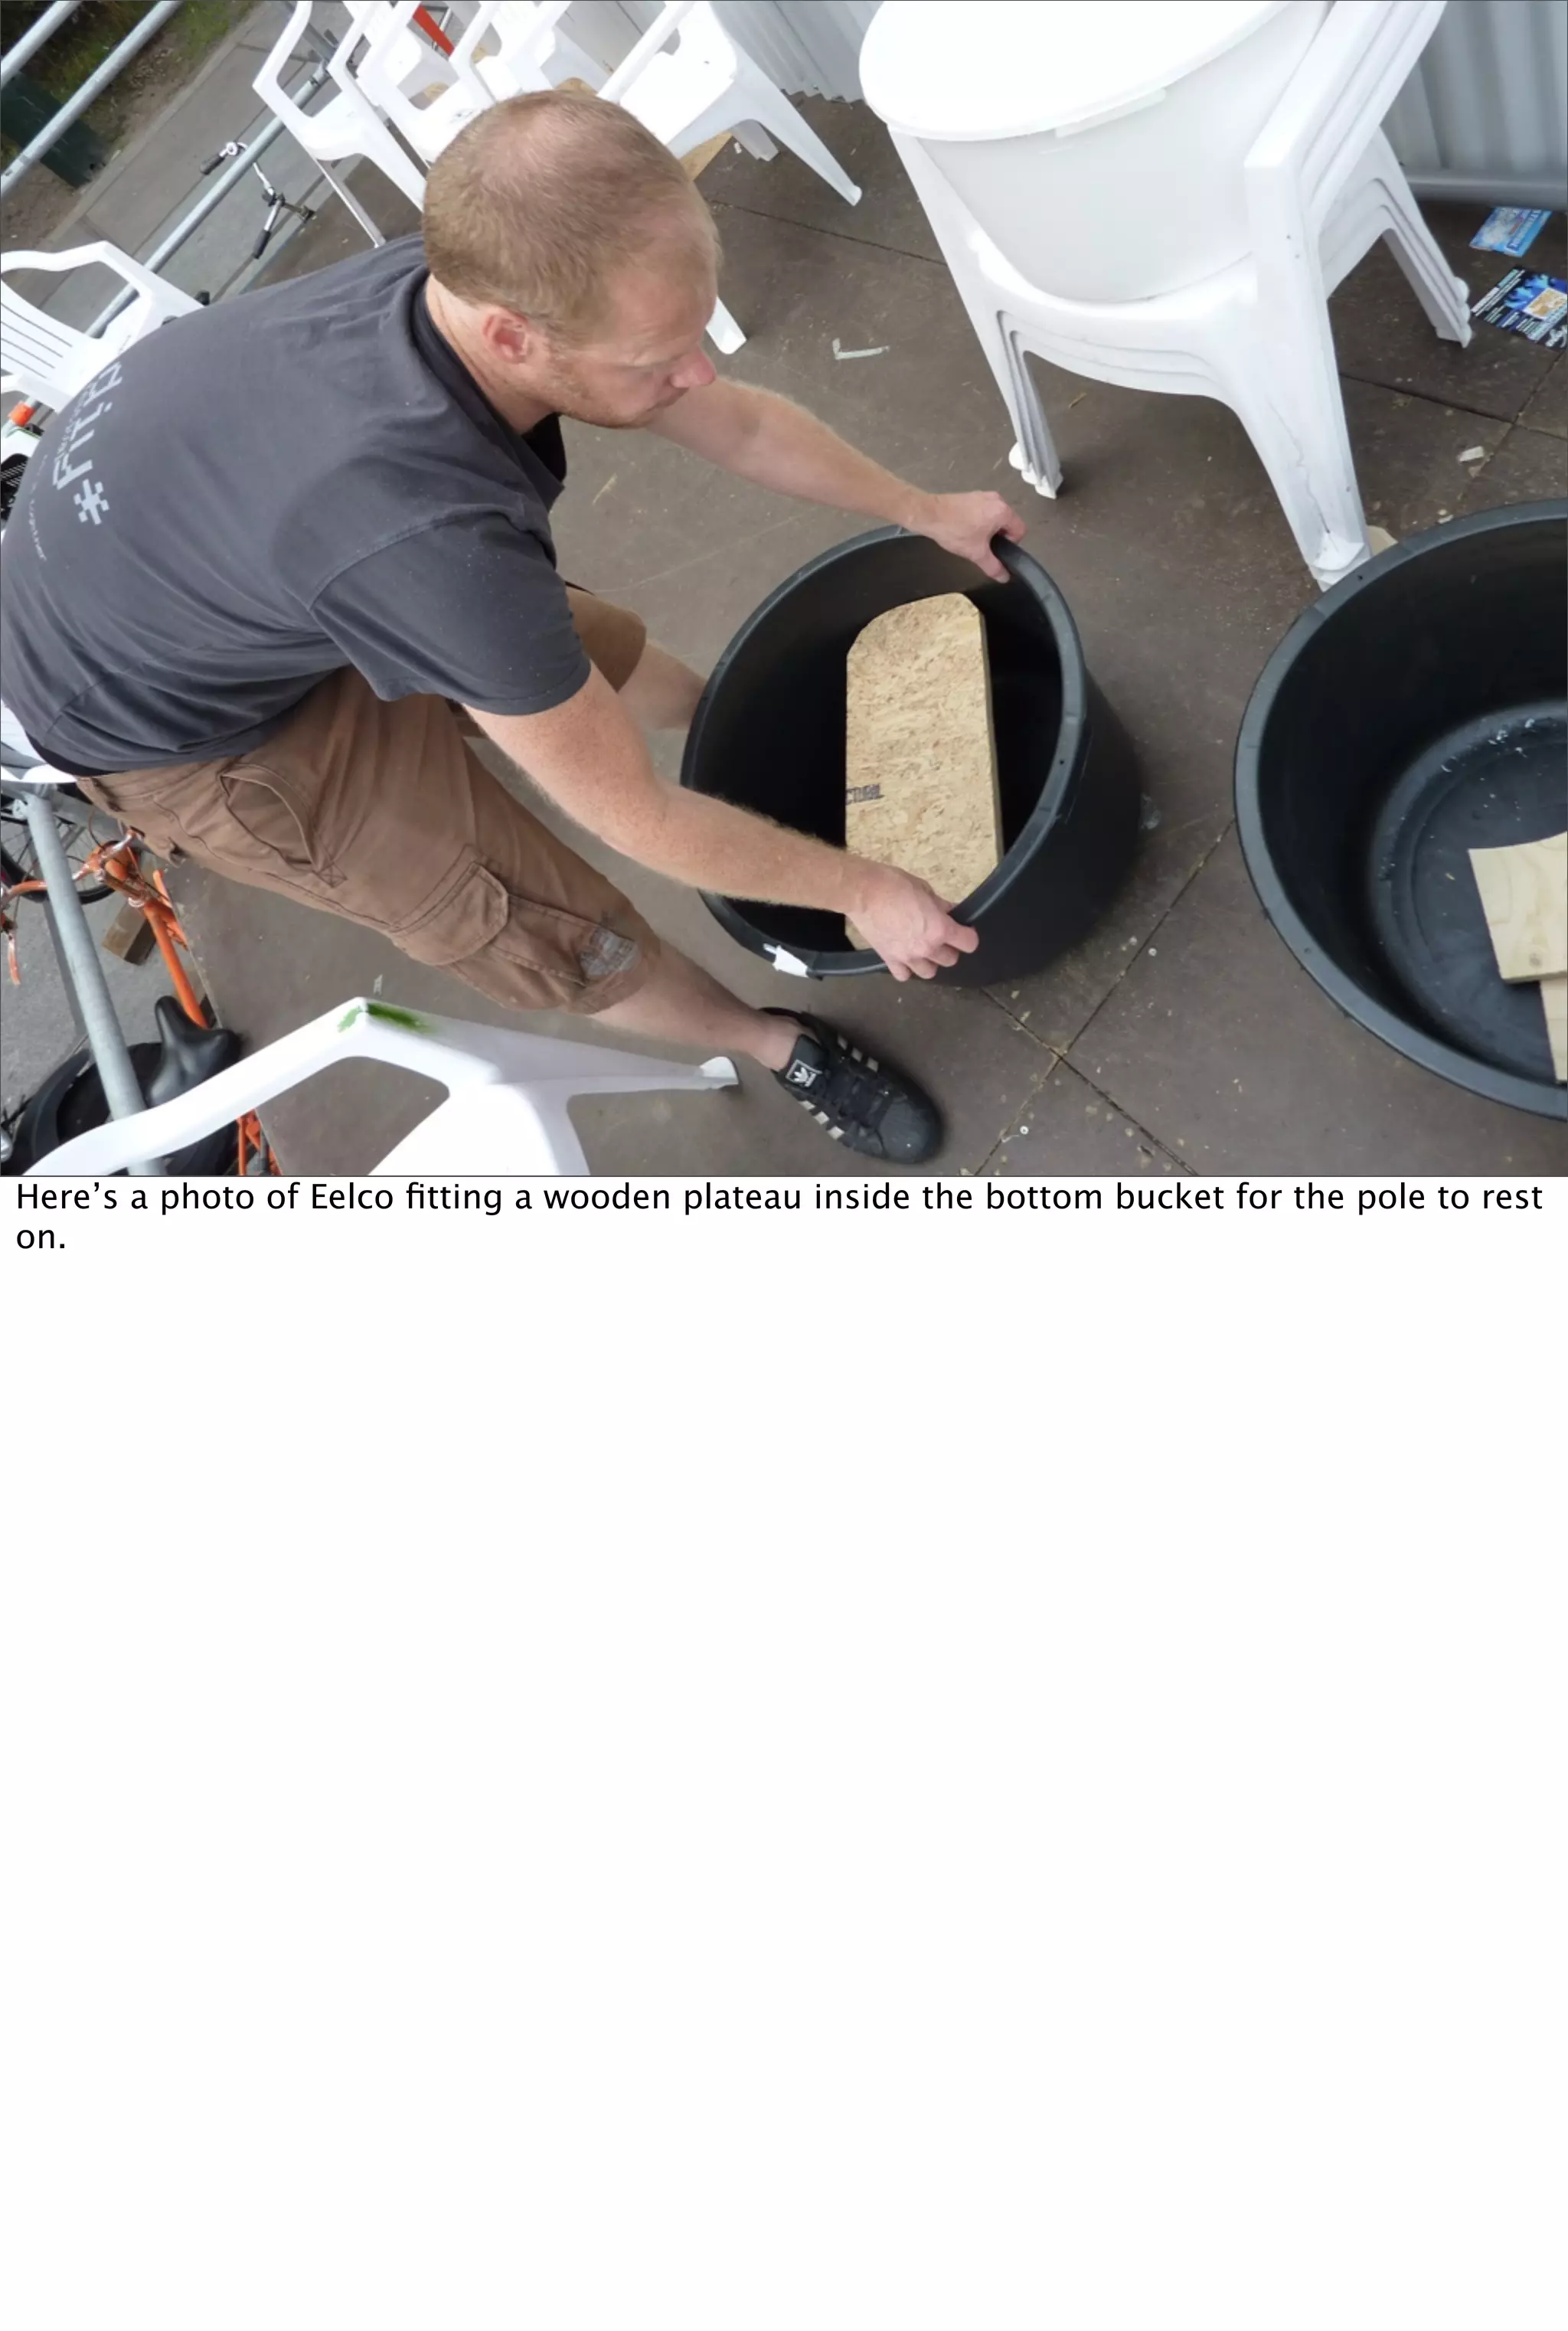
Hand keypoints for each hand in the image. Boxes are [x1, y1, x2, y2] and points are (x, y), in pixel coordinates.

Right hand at [849, 862, 980, 981]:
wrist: (863, 892)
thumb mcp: (925, 889)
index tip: (964, 929)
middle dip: (949, 948)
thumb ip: (941, 905)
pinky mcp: (889, 959)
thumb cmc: (893, 885)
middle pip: (950, 960)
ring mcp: (907, 957)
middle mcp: (926, 948)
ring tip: (924, 949)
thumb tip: (951, 911)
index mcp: (940, 929)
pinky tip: (905, 957)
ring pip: (929, 973)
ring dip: (930, 962)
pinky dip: (907, 970)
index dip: (969, 935)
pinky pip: (904, 976)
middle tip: (942, 936)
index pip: (969, 943)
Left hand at [910, 490, 1025, 581]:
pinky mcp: (973, 496)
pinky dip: (979, 521)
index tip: (997, 550)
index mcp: (1002, 511)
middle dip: (998, 537)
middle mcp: (996, 500)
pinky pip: (984, 511)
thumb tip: (1003, 576)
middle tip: (983, 545)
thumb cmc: (953, 529)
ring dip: (988, 529)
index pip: (1020, 530)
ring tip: (972, 537)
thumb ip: (993, 567)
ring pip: (995, 517)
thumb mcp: (976, 553)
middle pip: (1008, 523)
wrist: (930, 514)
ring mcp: (984, 495)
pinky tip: (965, 529)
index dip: (1011, 544)